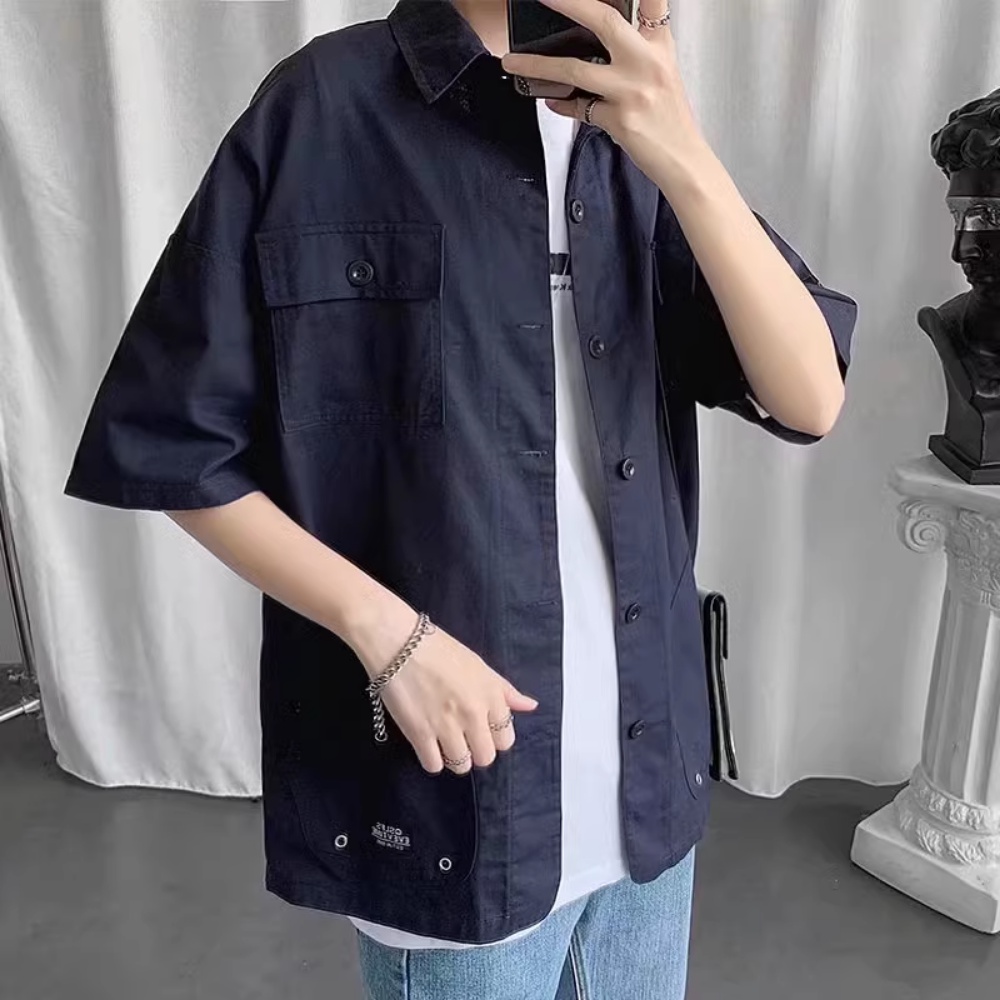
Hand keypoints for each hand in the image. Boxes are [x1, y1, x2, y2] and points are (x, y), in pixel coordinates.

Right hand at [350, 599, 537, 774]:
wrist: (400, 643)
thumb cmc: (439, 649)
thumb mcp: (479, 665)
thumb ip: (506, 690)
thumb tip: (530, 706)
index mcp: (491, 694)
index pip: (506, 739)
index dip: (493, 738)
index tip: (481, 730)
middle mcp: (474, 713)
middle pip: (485, 757)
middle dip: (475, 751)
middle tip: (463, 738)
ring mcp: (447, 725)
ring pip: (461, 765)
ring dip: (454, 757)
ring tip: (443, 741)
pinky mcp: (420, 734)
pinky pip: (433, 766)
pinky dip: (431, 760)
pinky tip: (427, 744)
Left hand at [500, 0, 709, 190]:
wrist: (684, 160)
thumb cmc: (671, 120)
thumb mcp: (662, 74)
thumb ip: (635, 52)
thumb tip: (595, 40)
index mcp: (660, 47)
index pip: (652, 0)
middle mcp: (647, 62)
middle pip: (604, 19)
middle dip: (568, 3)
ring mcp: (632, 91)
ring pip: (575, 69)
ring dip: (537, 65)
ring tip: (513, 62)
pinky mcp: (619, 120)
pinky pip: (579, 108)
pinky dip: (561, 104)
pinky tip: (549, 100)